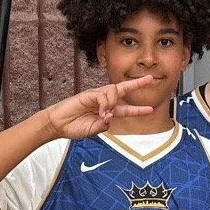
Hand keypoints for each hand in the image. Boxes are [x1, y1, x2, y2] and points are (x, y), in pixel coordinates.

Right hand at [44, 74, 161, 139]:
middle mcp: (104, 102)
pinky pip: (103, 95)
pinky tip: (100, 112)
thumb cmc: (75, 127)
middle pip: (124, 89)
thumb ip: (103, 126)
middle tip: (150, 78)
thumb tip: (110, 117)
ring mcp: (97, 96)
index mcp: (107, 112)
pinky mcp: (89, 93)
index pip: (126, 109)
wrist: (59, 124)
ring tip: (105, 115)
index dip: (138, 110)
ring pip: (114, 91)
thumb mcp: (92, 131)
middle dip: (137, 84)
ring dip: (113, 103)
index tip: (151, 109)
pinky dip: (104, 104)